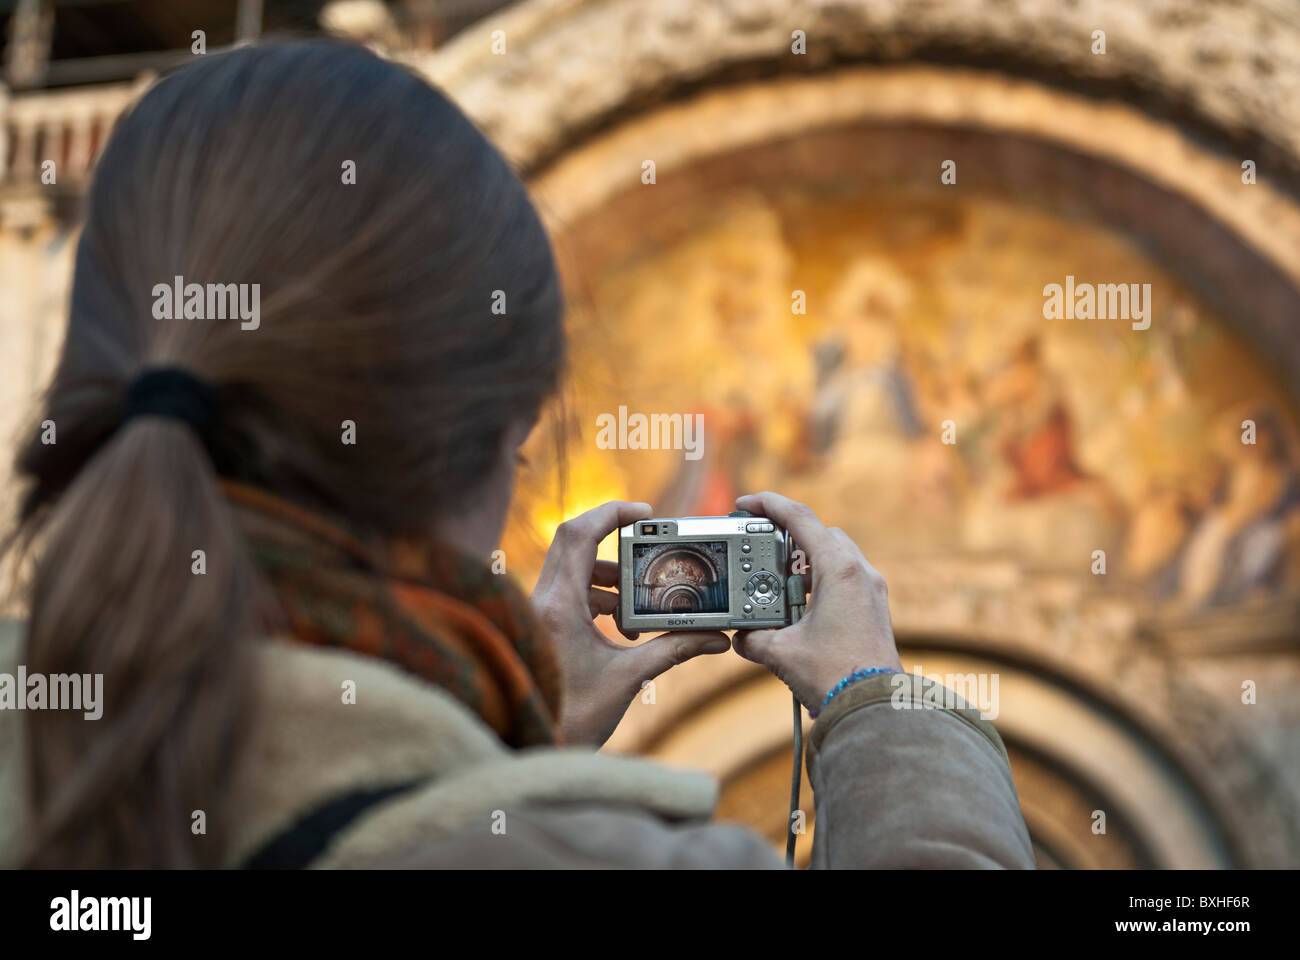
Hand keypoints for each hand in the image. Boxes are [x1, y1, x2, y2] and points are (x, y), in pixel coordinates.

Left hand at [531, 500, 730, 746]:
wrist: (538, 749)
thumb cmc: (574, 718)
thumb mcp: (630, 678)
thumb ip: (675, 650)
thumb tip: (716, 638)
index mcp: (559, 606)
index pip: (581, 535)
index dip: (613, 512)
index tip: (646, 512)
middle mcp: (540, 601)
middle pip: (573, 542)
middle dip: (615, 543)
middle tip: (650, 548)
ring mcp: (536, 612)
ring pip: (572, 569)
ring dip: (608, 578)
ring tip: (637, 610)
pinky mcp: (539, 625)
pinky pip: (568, 591)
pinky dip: (596, 597)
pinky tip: (621, 628)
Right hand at [731, 491, 903, 710]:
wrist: (875, 707)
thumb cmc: (834, 676)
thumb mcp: (780, 653)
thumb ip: (752, 638)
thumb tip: (740, 638)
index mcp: (838, 570)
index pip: (800, 518)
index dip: (768, 504)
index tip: (745, 503)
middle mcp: (860, 573)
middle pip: (821, 533)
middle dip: (789, 535)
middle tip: (761, 548)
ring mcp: (872, 590)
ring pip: (836, 556)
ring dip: (806, 562)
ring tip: (778, 584)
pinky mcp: (876, 609)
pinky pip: (846, 579)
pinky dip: (820, 582)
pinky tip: (800, 608)